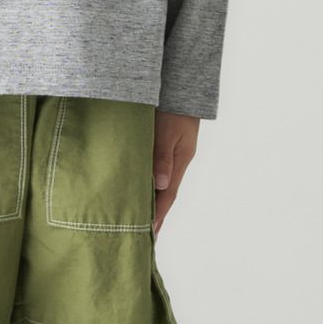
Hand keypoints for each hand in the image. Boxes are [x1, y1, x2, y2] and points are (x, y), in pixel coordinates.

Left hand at [152, 110, 199, 234]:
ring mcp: (173, 155)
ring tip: (141, 221)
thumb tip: (160, 184)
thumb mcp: (167, 131)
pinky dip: (149, 186)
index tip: (149, 234)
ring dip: (152, 202)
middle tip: (144, 238)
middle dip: (156, 216)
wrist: (181, 85)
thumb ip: (162, 156)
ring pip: (161, 184)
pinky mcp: (165, 147)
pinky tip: (142, 191)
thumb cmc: (173, 106)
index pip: (167, 195)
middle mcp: (177, 162)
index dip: (158, 215)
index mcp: (180, 161)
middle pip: (165, 195)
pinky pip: (156, 172)